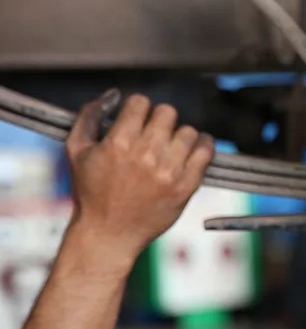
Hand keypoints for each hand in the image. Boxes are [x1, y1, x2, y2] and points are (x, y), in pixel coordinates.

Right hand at [65, 91, 214, 264]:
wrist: (109, 233)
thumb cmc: (91, 193)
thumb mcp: (77, 151)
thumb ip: (90, 116)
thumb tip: (113, 94)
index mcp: (119, 143)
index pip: (141, 103)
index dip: (138, 109)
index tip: (137, 120)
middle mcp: (146, 154)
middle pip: (167, 113)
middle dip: (159, 120)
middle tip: (154, 134)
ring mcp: (169, 170)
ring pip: (188, 131)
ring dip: (180, 136)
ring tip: (171, 147)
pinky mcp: (186, 186)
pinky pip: (205, 152)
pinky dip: (203, 146)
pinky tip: (193, 149)